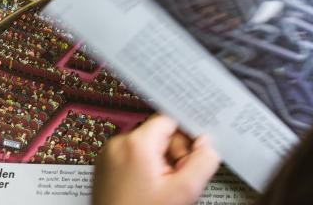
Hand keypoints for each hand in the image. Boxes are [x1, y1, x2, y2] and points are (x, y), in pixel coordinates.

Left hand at [93, 113, 220, 204]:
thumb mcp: (183, 192)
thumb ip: (203, 161)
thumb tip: (207, 143)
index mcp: (136, 142)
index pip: (171, 120)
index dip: (186, 140)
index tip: (188, 161)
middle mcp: (118, 143)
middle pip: (160, 134)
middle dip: (173, 155)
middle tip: (174, 182)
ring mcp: (109, 155)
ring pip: (149, 147)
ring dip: (160, 164)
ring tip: (159, 190)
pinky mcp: (106, 167)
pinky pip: (135, 157)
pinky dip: (145, 169)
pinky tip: (147, 190)